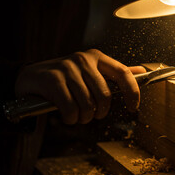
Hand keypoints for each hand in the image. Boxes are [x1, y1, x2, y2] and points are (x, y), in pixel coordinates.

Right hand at [15, 49, 145, 123]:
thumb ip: (115, 73)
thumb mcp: (92, 71)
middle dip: (100, 112)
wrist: (33, 76)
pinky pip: (70, 108)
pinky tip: (67, 115)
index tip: (134, 107)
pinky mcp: (52, 80)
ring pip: (87, 104)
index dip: (132, 92)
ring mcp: (67, 68)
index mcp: (97, 57)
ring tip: (78, 115)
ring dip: (84, 118)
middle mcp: (83, 60)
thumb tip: (141, 71)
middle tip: (92, 115)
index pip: (123, 73)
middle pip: (104, 96)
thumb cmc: (68, 77)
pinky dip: (71, 118)